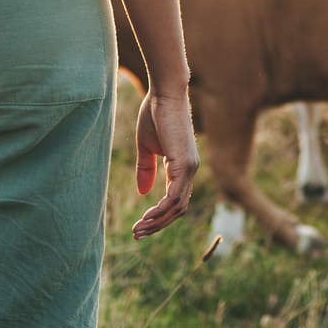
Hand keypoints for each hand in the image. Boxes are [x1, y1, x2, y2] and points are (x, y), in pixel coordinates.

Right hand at [131, 89, 198, 239]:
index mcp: (182, 167)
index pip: (175, 201)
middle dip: (158, 225)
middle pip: (178, 210)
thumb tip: (143, 194)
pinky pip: (174, 196)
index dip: (159, 216)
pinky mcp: (184, 164)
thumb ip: (146, 169)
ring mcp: (189, 168)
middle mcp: (190, 171)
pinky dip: (161, 209)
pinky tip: (147, 215)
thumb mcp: (146, 147)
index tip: (140, 225)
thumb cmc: (155, 114)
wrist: (164, 93)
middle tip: (137, 234)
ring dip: (158, 221)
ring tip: (139, 229)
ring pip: (177, 207)